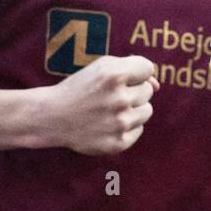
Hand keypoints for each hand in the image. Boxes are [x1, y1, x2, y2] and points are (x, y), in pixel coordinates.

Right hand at [43, 55, 157, 154]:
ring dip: (132, 109)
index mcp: (114, 75)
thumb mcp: (101, 68)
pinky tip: (107, 124)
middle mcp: (119, 99)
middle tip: (109, 96)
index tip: (119, 79)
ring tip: (109, 110)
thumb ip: (133, 68)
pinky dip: (127, 127)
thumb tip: (158, 85)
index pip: (148, 68)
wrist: (52, 117)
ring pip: (147, 111)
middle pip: (148, 90)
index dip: (135, 73)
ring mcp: (120, 123)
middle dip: (132, 91)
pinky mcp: (119, 142)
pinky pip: (139, 130)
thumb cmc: (80, 88)